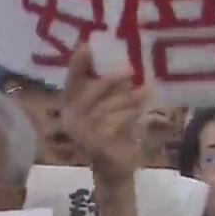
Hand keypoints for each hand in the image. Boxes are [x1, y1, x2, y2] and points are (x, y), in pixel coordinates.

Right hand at [64, 45, 150, 186]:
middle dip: (111, 81)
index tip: (86, 44)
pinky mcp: (94, 143)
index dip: (77, 64)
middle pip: (91, 91)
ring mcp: (81, 133)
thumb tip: (126, 68)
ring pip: (107, 107)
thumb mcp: (112, 109)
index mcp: (71, 106)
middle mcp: (70, 118)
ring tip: (144, 93)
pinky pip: (115, 121)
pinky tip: (139, 113)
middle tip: (131, 72)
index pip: (72, 82)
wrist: (115, 170)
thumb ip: (113, 92)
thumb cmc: (112, 136)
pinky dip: (129, 116)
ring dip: (128, 100)